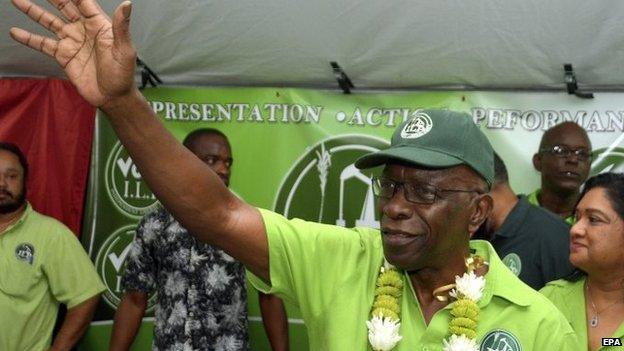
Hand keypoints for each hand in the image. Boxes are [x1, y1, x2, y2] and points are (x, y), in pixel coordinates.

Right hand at [10, 0, 136, 106]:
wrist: (112, 97)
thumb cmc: (123, 74)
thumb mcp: (124, 49)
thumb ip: (121, 26)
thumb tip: (127, 4)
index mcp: (99, 25)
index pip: (83, 2)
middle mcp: (83, 29)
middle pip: (63, 6)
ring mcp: (72, 41)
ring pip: (49, 22)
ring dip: (33, 11)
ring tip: (18, 0)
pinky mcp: (63, 55)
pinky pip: (43, 44)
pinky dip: (28, 38)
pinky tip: (15, 32)